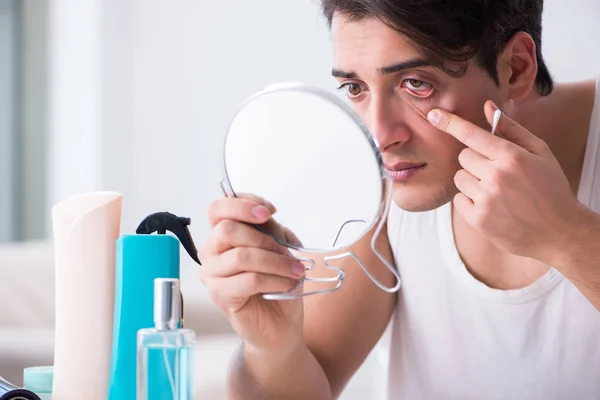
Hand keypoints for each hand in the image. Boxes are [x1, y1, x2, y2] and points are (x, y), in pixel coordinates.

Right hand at [197, 194, 305, 353]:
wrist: (280, 324)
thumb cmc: (278, 284)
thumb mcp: (282, 248)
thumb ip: (272, 230)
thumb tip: (267, 218)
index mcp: (222, 235)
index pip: (218, 208)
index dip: (243, 204)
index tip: (270, 212)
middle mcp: (211, 252)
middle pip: (226, 229)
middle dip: (264, 238)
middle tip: (286, 252)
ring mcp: (212, 275)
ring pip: (241, 256)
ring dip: (275, 262)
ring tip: (294, 270)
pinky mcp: (220, 296)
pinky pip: (248, 280)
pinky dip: (274, 279)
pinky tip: (287, 284)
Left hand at [427, 100, 587, 262]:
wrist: (560, 232)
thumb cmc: (550, 188)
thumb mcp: (540, 153)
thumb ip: (511, 129)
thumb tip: (487, 106)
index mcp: (512, 156)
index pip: (472, 135)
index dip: (450, 123)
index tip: (433, 115)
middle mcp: (496, 176)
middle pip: (464, 157)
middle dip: (476, 161)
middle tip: (498, 173)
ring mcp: (486, 199)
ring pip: (459, 178)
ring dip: (472, 181)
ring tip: (496, 191)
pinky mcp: (478, 219)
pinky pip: (458, 200)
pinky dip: (470, 201)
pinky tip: (492, 206)